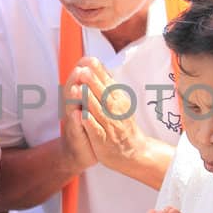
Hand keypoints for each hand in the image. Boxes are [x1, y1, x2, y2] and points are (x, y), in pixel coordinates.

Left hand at [67, 57, 153, 179]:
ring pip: (99, 111)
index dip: (99, 72)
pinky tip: (81, 115)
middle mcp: (115, 111)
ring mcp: (109, 125)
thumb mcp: (119, 102)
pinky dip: (89, 122)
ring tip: (78, 89)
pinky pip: (96, 130)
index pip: (108, 82)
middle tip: (83, 71)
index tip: (89, 60)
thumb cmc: (122, 124)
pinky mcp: (103, 140)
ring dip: (88, 100)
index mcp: (118, 99)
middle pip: (104, 94)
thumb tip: (97, 64)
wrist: (134, 152)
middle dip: (93, 83)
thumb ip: (108, 85)